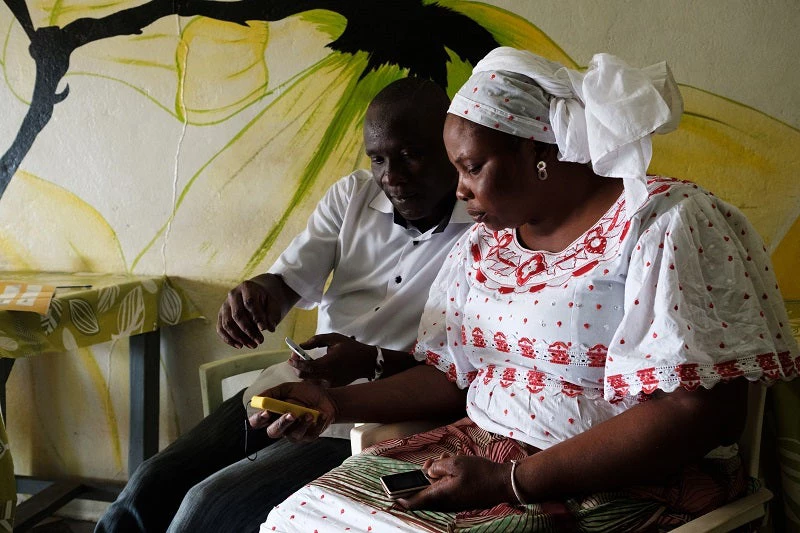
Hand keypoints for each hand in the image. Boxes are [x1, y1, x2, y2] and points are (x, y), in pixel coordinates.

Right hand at [217, 275, 281, 348]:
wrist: (255, 295)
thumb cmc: (265, 301)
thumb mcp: (272, 304)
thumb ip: (272, 315)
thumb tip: (269, 328)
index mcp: (246, 287)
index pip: (250, 303)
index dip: (257, 317)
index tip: (264, 329)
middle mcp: (233, 295)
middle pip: (237, 315)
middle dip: (249, 331)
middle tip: (260, 341)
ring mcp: (225, 305)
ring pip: (227, 324)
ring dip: (239, 337)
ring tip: (253, 345)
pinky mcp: (221, 315)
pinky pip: (220, 329)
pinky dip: (229, 339)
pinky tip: (240, 346)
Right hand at [248, 381, 337, 441]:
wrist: (326, 398)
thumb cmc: (305, 393)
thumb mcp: (288, 388)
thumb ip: (273, 393)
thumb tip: (257, 397)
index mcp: (273, 414)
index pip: (257, 422)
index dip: (258, 420)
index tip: (266, 412)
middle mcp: (281, 426)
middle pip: (273, 432)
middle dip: (281, 423)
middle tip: (291, 414)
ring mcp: (295, 433)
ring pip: (293, 435)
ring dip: (302, 423)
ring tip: (310, 414)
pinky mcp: (309, 436)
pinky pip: (310, 434)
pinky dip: (317, 423)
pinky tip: (321, 414)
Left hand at [288, 333, 377, 386]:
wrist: (366, 362)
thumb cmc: (350, 347)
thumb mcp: (334, 338)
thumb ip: (316, 340)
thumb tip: (301, 345)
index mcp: (329, 363)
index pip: (307, 367)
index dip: (296, 363)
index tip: (291, 357)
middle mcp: (328, 376)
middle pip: (304, 377)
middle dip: (297, 368)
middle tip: (296, 358)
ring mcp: (330, 384)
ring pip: (308, 382)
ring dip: (304, 373)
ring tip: (306, 363)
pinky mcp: (332, 387)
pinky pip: (316, 384)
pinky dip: (311, 377)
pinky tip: (314, 368)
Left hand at [398, 453, 512, 510]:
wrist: (503, 483)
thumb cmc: (481, 473)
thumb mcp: (456, 463)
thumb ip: (438, 467)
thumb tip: (429, 472)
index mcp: (441, 494)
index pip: (415, 501)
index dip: (402, 498)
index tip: (392, 494)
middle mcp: (445, 500)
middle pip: (425, 491)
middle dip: (424, 475)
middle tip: (432, 462)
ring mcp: (453, 500)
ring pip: (436, 487)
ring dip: (437, 472)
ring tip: (446, 458)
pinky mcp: (460, 497)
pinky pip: (446, 487)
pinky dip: (445, 475)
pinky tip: (453, 463)